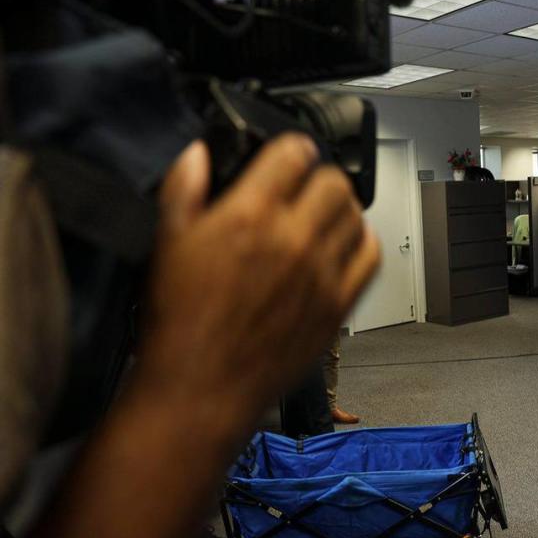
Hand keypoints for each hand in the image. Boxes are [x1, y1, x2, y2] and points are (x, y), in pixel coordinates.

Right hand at [137, 134, 379, 429]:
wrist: (201, 389)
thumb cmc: (180, 324)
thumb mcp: (166, 244)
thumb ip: (183, 189)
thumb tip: (197, 154)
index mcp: (249, 215)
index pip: (295, 153)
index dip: (292, 149)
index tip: (288, 157)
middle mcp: (293, 239)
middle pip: (334, 182)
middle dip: (319, 177)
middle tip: (304, 189)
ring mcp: (321, 273)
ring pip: (356, 216)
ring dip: (341, 209)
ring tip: (322, 217)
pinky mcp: (338, 305)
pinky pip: (370, 257)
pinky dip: (363, 243)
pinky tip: (345, 244)